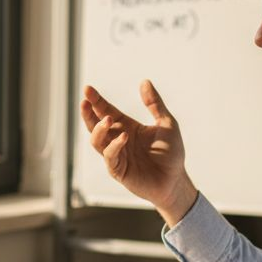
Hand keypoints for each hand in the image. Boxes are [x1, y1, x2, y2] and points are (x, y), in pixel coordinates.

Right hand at [81, 81, 197, 225]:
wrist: (175, 180)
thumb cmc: (172, 154)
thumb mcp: (167, 123)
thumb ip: (155, 104)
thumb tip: (144, 81)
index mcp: (127, 127)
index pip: (107, 111)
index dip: (97, 101)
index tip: (88, 89)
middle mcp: (118, 140)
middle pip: (96, 124)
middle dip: (89, 113)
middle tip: (85, 101)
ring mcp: (116, 155)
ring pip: (96, 140)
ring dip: (99, 128)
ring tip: (108, 119)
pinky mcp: (118, 170)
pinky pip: (109, 156)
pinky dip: (114, 145)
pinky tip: (124, 137)